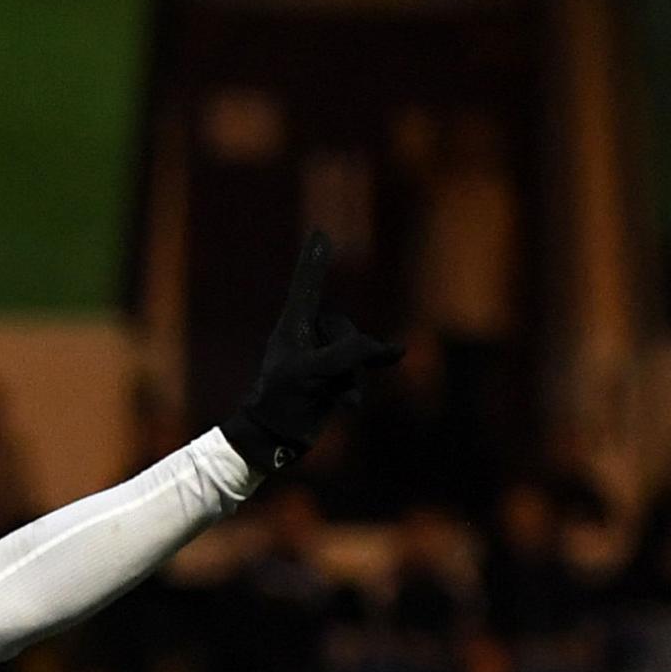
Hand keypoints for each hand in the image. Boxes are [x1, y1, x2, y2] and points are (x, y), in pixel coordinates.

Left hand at [220, 230, 399, 476]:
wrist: (274, 438)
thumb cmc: (280, 401)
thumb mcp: (311, 372)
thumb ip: (348, 353)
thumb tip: (388, 351)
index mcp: (292, 327)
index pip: (308, 286)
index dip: (315, 261)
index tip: (319, 233)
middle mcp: (308, 336)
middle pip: (344, 327)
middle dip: (346, 353)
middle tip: (325, 380)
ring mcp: (323, 357)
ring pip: (357, 351)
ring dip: (353, 378)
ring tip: (341, 402)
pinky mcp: (335, 377)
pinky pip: (361, 368)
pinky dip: (367, 375)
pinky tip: (396, 355)